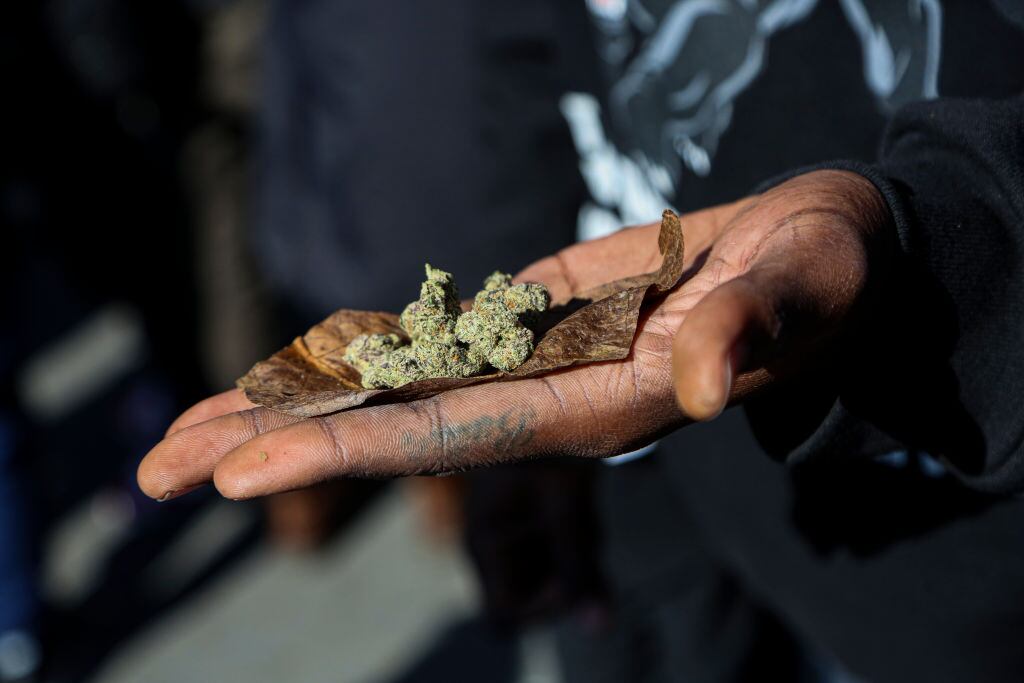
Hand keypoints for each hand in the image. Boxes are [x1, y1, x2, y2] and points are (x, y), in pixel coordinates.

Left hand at [138, 170, 891, 499]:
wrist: (810, 256)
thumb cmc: (820, 272)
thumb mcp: (804, 285)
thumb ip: (753, 331)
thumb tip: (707, 387)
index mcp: (602, 402)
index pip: (456, 436)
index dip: (349, 454)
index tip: (239, 473)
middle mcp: (547, 397)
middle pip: (389, 432)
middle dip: (274, 448)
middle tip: (153, 473)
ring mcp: (529, 363)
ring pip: (390, 391)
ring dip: (288, 408)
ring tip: (185, 428)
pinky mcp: (527, 323)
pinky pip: (423, 344)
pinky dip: (350, 357)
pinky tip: (286, 371)